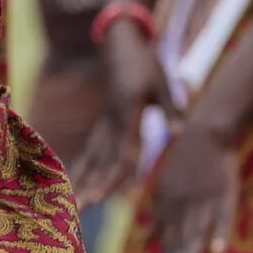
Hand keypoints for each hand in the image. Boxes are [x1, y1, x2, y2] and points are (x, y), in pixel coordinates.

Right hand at [68, 26, 168, 203]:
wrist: (119, 44)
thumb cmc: (144, 63)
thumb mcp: (162, 82)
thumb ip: (171, 108)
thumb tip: (181, 132)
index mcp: (126, 114)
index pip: (121, 153)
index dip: (116, 177)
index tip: (107, 196)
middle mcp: (110, 123)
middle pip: (101, 161)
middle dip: (91, 186)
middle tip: (81, 208)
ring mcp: (102, 124)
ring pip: (91, 158)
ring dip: (82, 181)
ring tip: (71, 203)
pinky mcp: (101, 124)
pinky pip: (90, 151)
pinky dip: (82, 168)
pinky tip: (71, 184)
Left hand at [143, 119, 239, 252]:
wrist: (205, 131)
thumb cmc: (183, 162)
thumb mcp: (164, 189)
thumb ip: (159, 218)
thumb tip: (147, 243)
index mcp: (168, 205)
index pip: (169, 240)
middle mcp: (183, 205)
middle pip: (181, 239)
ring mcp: (204, 198)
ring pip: (199, 229)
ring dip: (194, 250)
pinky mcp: (225, 191)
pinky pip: (224, 214)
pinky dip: (221, 231)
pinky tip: (220, 249)